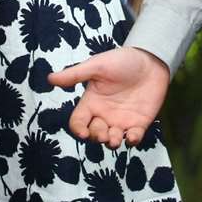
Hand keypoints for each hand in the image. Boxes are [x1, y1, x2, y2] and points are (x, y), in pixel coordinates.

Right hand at [47, 47, 170, 147]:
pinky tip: (132, 136)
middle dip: (96, 137)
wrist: (150, 59)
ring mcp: (121, 120)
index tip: (83, 132)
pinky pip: (133, 138)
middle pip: (94, 133)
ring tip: (115, 139)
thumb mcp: (97, 65)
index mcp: (91, 101)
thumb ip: (75, 74)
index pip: (78, 121)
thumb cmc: (122, 60)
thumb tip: (50, 79)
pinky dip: (132, 140)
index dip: (78, 129)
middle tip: (103, 134)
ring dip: (111, 142)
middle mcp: (104, 114)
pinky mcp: (139, 123)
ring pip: (111, 140)